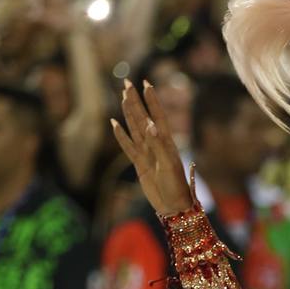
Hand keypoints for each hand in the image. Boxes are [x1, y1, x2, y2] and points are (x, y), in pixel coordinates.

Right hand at [112, 80, 195, 217]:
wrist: (173, 205)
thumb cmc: (175, 186)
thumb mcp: (168, 165)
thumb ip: (159, 145)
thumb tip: (151, 125)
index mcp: (166, 142)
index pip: (157, 115)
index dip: (151, 100)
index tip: (145, 83)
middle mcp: (156, 144)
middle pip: (142, 117)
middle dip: (135, 100)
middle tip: (126, 83)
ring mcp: (147, 153)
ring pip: (134, 128)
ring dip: (129, 112)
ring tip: (123, 97)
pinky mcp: (139, 164)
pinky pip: (128, 146)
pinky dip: (120, 135)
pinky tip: (115, 124)